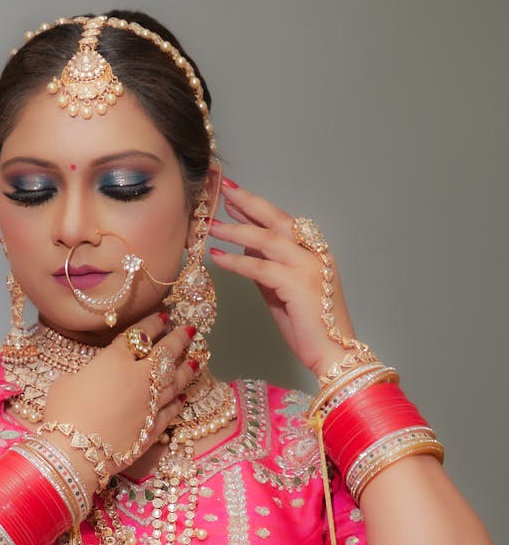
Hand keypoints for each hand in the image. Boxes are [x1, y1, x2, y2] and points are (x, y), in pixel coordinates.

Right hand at [42, 313, 198, 470]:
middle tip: (190, 330)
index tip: (164, 317)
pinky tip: (183, 397)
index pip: (139, 335)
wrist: (75, 452)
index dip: (153, 324)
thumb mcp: (66, 383)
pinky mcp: (153, 428)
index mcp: (115, 360)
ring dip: (187, 369)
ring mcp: (150, 404)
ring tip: (197, 359)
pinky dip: (178, 403)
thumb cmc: (63, 413)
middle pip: (165, 354)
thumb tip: (90, 378)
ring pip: (174, 382)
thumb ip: (85, 375)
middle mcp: (139, 378)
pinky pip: (170, 411)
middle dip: (180, 339)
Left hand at [208, 183, 357, 378]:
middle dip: (249, 203)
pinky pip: (260, 267)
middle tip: (223, 190)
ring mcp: (308, 267)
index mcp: (314, 253)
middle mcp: (314, 254)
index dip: (257, 208)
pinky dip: (236, 261)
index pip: (283, 223)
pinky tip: (218, 256)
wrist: (333, 354)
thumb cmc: (310, 330)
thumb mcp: (283, 295)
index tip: (234, 198)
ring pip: (266, 240)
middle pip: (277, 220)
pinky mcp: (298, 284)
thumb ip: (268, 271)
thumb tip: (246, 252)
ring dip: (236, 230)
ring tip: (211, 226)